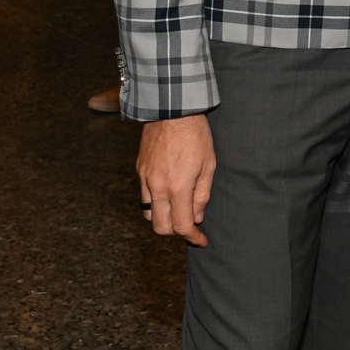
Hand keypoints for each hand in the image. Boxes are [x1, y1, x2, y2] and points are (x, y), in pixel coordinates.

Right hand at [137, 114, 215, 246]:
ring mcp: (145, 179)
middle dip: (176, 232)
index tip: (201, 240)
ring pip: (148, 214)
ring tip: (178, 210)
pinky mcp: (140, 170)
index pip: (182, 226)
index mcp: (178, 188)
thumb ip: (202, 195)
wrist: (172, 108)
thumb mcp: (209, 165)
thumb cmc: (195, 134)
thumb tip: (196, 217)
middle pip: (161, 227)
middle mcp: (158, 188)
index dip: (193, 238)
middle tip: (190, 225)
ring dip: (163, 218)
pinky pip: (144, 197)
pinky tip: (168, 194)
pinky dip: (155, 203)